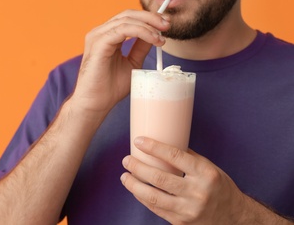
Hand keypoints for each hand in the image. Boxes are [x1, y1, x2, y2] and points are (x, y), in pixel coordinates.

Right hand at [71, 10, 169, 114]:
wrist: (96, 103)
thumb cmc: (110, 88)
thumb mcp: (132, 63)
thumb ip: (140, 48)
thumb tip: (156, 35)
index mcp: (107, 36)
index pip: (129, 18)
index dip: (148, 18)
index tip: (166, 26)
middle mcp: (100, 33)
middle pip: (128, 14)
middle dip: (150, 17)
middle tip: (167, 25)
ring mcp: (97, 37)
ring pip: (126, 20)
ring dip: (148, 25)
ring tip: (161, 37)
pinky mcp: (99, 43)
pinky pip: (123, 30)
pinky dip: (141, 32)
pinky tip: (152, 40)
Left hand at [121, 137, 247, 224]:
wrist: (234, 217)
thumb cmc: (219, 187)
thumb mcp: (209, 167)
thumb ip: (187, 157)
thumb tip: (163, 144)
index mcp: (205, 173)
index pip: (174, 156)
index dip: (153, 147)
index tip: (139, 141)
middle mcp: (197, 192)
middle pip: (159, 178)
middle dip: (137, 167)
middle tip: (126, 160)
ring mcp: (188, 210)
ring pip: (153, 197)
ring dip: (134, 185)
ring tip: (124, 176)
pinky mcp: (181, 222)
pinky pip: (156, 209)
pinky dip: (142, 198)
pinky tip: (135, 189)